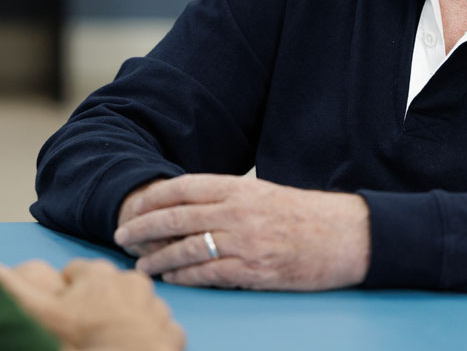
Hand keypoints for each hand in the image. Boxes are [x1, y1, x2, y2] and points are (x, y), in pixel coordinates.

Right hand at [0, 258, 183, 350]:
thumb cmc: (87, 344)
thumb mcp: (43, 316)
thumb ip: (15, 288)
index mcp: (99, 274)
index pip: (75, 273)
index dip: (65, 296)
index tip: (64, 314)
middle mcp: (131, 281)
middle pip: (106, 289)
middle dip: (94, 306)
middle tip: (84, 334)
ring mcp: (155, 305)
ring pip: (132, 308)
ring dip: (122, 321)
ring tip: (108, 344)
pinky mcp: (172, 330)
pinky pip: (156, 329)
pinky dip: (146, 339)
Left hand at [112, 173, 369, 290]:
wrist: (346, 236)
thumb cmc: (306, 215)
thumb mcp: (265, 194)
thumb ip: (230, 197)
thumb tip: (191, 206)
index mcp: (240, 188)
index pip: (183, 188)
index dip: (152, 198)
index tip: (132, 207)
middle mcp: (238, 211)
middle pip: (176, 218)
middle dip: (142, 228)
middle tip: (120, 236)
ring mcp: (244, 242)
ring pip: (186, 249)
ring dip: (157, 258)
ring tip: (139, 266)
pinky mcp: (253, 270)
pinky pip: (207, 274)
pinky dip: (183, 277)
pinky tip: (169, 279)